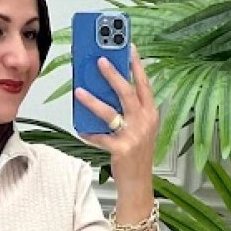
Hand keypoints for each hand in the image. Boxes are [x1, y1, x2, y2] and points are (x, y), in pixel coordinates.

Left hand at [74, 45, 159, 195]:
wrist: (138, 183)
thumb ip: (130, 111)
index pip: (145, 84)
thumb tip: (109, 92)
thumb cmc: (137, 155)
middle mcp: (145, 122)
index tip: (129, 47)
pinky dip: (89, 133)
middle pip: (128, 92)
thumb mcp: (140, 129)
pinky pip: (100, 137)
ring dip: (92, 101)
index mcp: (151, 114)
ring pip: (110, 112)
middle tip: (100, 60)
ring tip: (79, 91)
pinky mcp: (121, 149)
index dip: (137, 65)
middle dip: (113, 74)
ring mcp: (133, 136)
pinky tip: (80, 128)